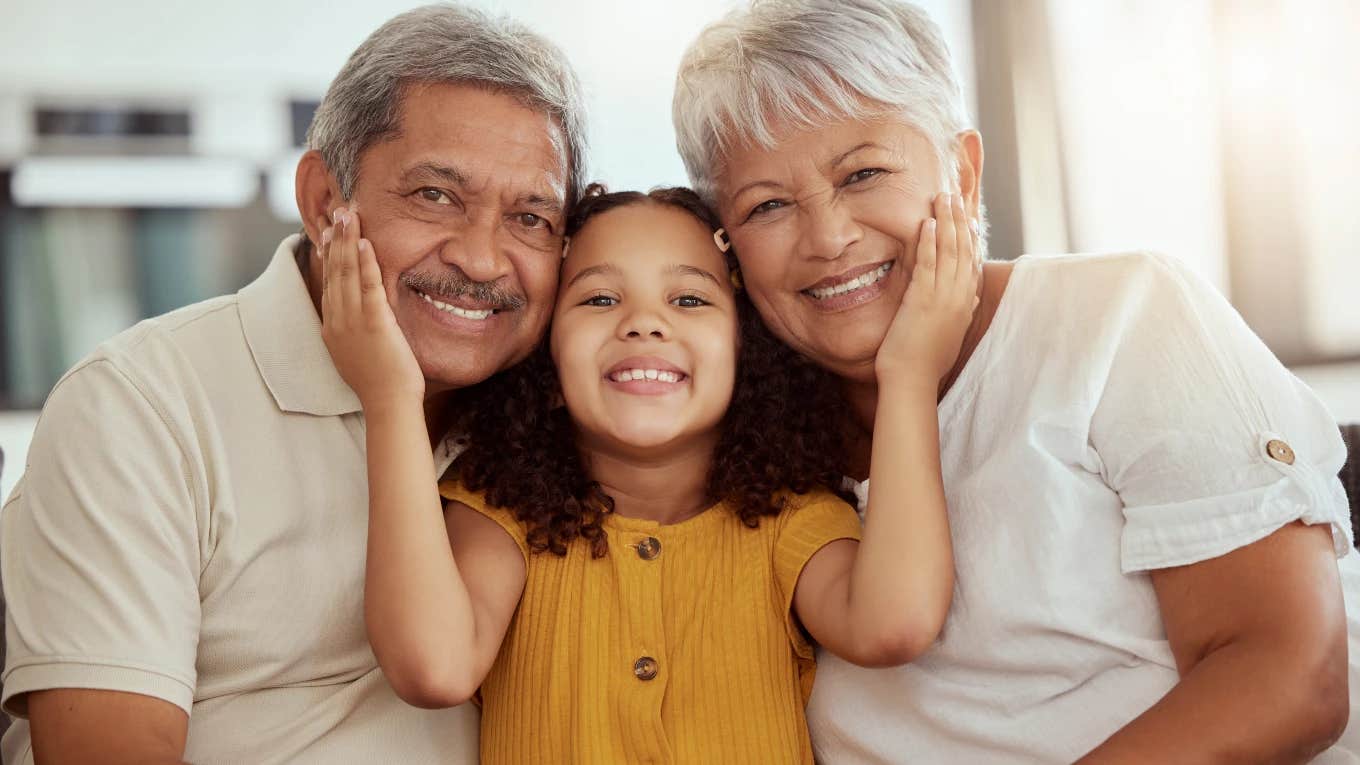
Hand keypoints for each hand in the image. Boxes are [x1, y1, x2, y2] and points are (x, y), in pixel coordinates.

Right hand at [318, 207, 425, 407]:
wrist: (388, 404)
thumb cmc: (382, 383)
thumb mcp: (360, 352)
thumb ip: (358, 330)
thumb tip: (363, 316)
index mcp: (332, 327)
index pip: (328, 283)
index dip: (329, 255)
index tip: (330, 233)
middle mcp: (337, 320)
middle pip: (333, 271)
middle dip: (335, 239)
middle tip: (337, 212)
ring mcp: (352, 321)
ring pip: (346, 272)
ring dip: (347, 241)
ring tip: (348, 215)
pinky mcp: (373, 323)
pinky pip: (368, 286)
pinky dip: (365, 262)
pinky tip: (365, 242)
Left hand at [875, 192, 980, 385]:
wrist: (912, 380)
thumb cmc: (927, 363)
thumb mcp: (951, 335)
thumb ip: (963, 313)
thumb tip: (974, 298)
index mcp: (966, 306)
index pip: (973, 264)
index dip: (971, 239)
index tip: (969, 219)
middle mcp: (960, 298)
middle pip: (964, 250)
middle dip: (959, 221)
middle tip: (954, 197)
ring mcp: (943, 298)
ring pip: (950, 251)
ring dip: (947, 222)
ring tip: (942, 198)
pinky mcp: (923, 299)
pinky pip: (929, 264)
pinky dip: (930, 241)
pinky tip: (928, 223)